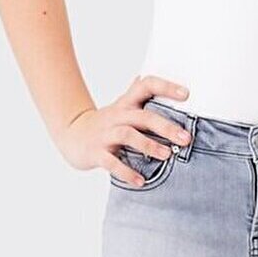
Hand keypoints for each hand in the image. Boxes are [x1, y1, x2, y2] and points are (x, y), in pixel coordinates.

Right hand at [58, 76, 193, 185]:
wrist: (71, 135)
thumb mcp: (121, 107)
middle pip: (142, 116)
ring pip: (128, 135)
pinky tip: (140, 181)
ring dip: (149, 145)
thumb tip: (145, 76)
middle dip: (165, 127)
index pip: (146, 86)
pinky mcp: (96, 152)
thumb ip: (135, 94)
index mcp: (126, 104)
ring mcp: (105, 134)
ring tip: (167, 155)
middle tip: (185, 138)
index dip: (166, 87)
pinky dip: (126, 172)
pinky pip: (111, 162)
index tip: (186, 94)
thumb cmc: (105, 123)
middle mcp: (117, 116)